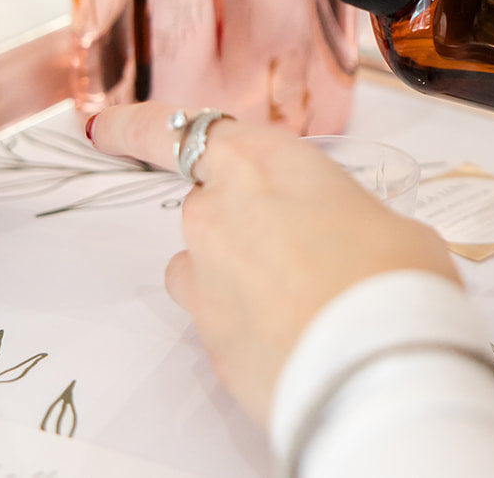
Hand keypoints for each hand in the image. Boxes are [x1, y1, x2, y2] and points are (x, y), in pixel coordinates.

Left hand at [87, 103, 459, 425]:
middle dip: (243, 223)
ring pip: (203, 264)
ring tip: (302, 300)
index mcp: (261, 161)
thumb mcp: (389, 223)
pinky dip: (242, 323)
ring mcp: (203, 279)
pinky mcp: (205, 340)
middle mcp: (217, 212)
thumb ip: (346, 216)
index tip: (103, 127)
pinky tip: (289, 336)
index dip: (132, 127)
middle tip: (304, 249)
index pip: (171, 130)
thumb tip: (353, 239)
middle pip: (207, 203)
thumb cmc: (391, 278)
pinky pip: (215, 317)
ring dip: (238, 274)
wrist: (376, 367)